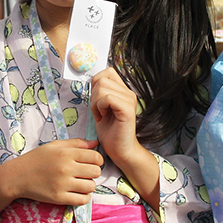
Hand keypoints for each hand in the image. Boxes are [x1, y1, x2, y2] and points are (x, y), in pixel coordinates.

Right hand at [11, 139, 101, 205]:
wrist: (17, 176)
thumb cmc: (36, 158)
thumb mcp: (55, 146)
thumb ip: (76, 143)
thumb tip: (96, 143)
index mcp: (66, 153)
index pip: (95, 157)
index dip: (97, 160)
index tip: (92, 162)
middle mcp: (66, 168)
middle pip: (96, 172)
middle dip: (94, 172)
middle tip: (85, 173)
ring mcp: (63, 184)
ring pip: (91, 186)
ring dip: (89, 185)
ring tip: (80, 183)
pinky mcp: (59, 198)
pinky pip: (83, 200)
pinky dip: (84, 197)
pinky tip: (77, 192)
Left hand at [90, 68, 159, 207]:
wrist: (120, 150)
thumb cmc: (110, 132)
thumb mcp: (101, 108)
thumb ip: (99, 93)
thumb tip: (92, 80)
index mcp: (123, 91)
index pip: (107, 72)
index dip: (96, 84)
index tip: (96, 101)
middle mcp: (129, 93)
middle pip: (101, 79)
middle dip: (93, 95)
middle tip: (97, 111)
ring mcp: (129, 100)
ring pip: (102, 87)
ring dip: (95, 103)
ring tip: (100, 115)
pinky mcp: (127, 109)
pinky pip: (107, 98)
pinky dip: (100, 107)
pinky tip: (102, 117)